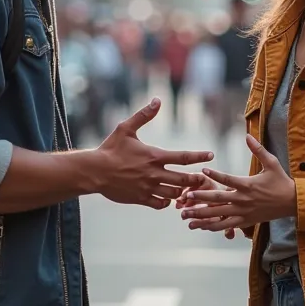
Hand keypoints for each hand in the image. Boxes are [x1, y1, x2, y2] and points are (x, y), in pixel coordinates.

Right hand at [94, 98, 212, 208]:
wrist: (94, 171)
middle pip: (184, 180)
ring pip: (174, 194)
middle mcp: (153, 173)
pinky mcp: (140, 198)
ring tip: (187, 188)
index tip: (210, 154)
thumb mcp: (126, 128)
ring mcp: (148, 188)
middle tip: (202, 177)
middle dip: (195, 179)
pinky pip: (161, 204)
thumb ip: (144, 115)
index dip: (199, 156)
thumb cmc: (110, 148)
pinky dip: (167, 202)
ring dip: (182, 192)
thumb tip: (157, 100)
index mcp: (154, 156)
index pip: (183, 157)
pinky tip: (168, 197)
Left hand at [180, 134, 294, 230]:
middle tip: (187, 196)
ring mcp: (243, 212)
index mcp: (248, 185)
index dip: (214, 175)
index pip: (227, 179)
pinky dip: (213, 226)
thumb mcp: (272, 162)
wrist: (292, 203)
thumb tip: (248, 135)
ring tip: (187, 215)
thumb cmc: (281, 181)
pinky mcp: (245, 222)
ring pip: (219, 215)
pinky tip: (201, 226)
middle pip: (218, 199)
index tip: (202, 170)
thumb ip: (258, 149)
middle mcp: (243, 200)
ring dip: (202, 215)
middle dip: (200, 198)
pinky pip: (226, 225)